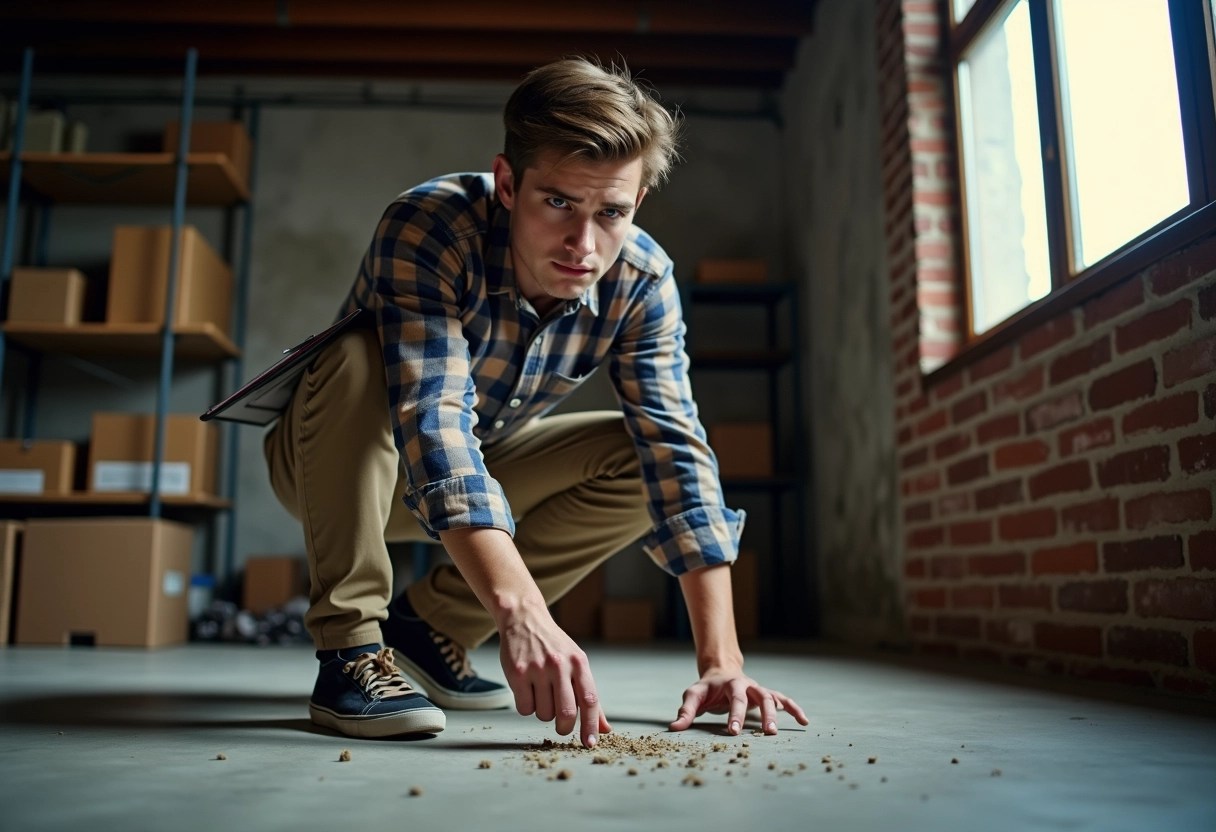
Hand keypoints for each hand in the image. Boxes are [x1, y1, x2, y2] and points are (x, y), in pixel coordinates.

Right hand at [498, 599, 610, 747]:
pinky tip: (528, 691)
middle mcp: (559, 665)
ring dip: (543, 714)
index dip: (591, 725)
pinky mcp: (517, 673)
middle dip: (565, 728)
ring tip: (542, 694)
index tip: (590, 743)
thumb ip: (589, 696)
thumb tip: (604, 729)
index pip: (590, 700)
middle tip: (562, 726)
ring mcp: (537, 669)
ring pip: (544, 714)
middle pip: (566, 713)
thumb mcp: (577, 664)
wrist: (524, 619)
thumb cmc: (555, 647)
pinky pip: (524, 708)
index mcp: (579, 663)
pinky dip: (527, 707)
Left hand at [669, 666, 808, 735]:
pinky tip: (804, 721)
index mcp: (729, 684)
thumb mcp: (693, 696)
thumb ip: (685, 712)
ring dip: (779, 714)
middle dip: (764, 715)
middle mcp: (747, 685)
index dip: (735, 715)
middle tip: (767, 734)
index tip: (734, 732)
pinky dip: (794, 709)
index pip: (734, 699)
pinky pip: (783, 700)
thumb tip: (674, 728)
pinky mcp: (765, 694)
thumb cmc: (706, 689)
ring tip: (778, 733)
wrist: (720, 672)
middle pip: (759, 697)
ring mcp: (757, 689)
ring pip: (772, 698)